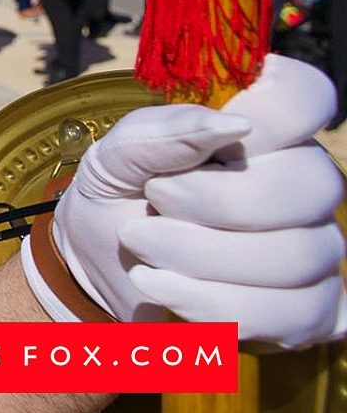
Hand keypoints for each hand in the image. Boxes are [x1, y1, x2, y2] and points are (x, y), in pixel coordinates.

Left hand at [36, 56, 345, 347]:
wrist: (98, 269)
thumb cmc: (118, 197)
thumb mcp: (115, 156)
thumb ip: (162, 132)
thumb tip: (233, 125)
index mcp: (263, 134)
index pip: (308, 98)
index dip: (281, 106)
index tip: (232, 124)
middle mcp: (303, 189)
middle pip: (313, 185)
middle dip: (219, 200)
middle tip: (155, 198)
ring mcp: (314, 252)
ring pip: (298, 256)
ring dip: (201, 254)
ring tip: (142, 246)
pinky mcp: (307, 313)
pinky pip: (289, 314)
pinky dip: (211, 303)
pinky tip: (160, 286)